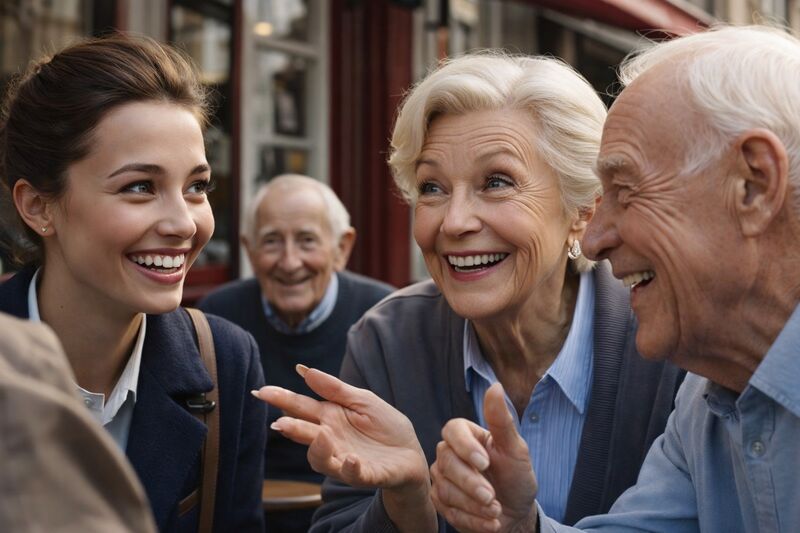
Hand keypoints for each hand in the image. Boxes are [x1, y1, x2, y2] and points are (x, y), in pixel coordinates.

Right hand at [252, 365, 437, 531]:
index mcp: (329, 417)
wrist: (410, 453)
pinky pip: (354, 475)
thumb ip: (334, 388)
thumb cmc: (384, 425)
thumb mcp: (362, 399)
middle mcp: (331, 440)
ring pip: (322, 459)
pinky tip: (351, 458)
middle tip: (281, 423)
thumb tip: (303, 369)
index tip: (261, 392)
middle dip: (292, 428)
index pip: (300, 407)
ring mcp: (345, 459)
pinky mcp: (365, 474)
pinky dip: (351, 468)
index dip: (281, 400)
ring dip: (318, 449)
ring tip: (321, 435)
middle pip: (305, 433)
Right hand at [431, 383, 538, 532]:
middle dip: (471, 483)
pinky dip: (471, 520)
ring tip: (496, 511)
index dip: (465, 447)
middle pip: (446, 462)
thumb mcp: (516, 450)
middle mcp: (449, 454)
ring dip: (473, 506)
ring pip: (445, 489)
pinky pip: (446, 511)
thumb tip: (495, 387)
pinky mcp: (440, 502)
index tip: (485, 463)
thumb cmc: (516, 477)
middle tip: (492, 497)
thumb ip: (502, 421)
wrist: (516, 513)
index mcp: (467, 435)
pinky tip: (490, 522)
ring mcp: (442, 478)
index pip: (452, 430)